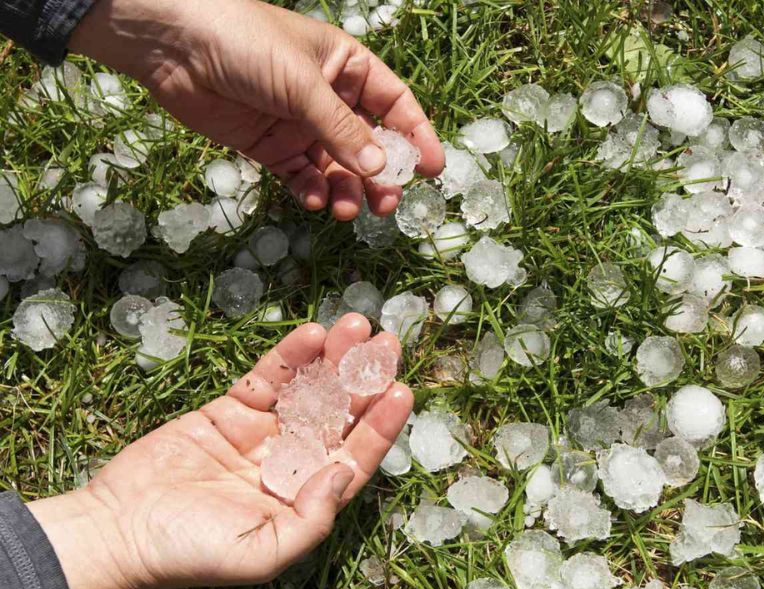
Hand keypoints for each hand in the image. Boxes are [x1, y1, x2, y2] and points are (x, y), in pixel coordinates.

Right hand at [28, 315, 410, 588]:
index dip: (381, 424)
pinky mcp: (228, 410)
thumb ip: (311, 518)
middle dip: (364, 379)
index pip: (355, 455)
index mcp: (304, 497)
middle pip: (338, 413)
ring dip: (333, 359)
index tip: (402, 390)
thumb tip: (344, 472)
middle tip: (387, 344)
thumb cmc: (189, 553)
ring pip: (307, 389)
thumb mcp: (262, 553)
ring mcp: (260, 433)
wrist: (119, 531)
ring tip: (357, 327)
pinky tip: (312, 334)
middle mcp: (290, 462)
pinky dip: (289, 356)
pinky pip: (267, 379)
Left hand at [68, 0, 444, 219]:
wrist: (172, 44)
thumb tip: (380, 171)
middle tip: (387, 203)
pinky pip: (301, 176)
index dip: (416, 136)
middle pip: (368, 143)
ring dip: (346, 189)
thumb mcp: (303, 84)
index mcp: (347, 66)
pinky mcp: (269, 146)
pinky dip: (312, 191)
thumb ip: (342, 129)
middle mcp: (328, 97)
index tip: (432, 170)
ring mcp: (298, 124)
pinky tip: (316, 200)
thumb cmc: (246, 43)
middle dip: (380, 175)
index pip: (395, 104)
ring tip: (348, 210)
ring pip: (336, 166)